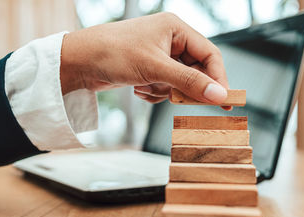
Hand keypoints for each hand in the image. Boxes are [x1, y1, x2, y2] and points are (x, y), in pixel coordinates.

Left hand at [60, 12, 229, 108]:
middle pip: (195, 71)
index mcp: (176, 29)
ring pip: (178, 83)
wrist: (79, 62)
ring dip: (164, 92)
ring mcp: (158, 56)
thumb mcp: (156, 68)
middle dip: (185, 88)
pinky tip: (137, 88)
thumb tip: (219, 95)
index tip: (224, 101)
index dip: (218, 79)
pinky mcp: (148, 70)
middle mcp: (170, 40)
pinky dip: (153, 93)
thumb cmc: (114, 53)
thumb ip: (189, 82)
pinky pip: (163, 88)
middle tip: (181, 100)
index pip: (210, 55)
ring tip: (145, 87)